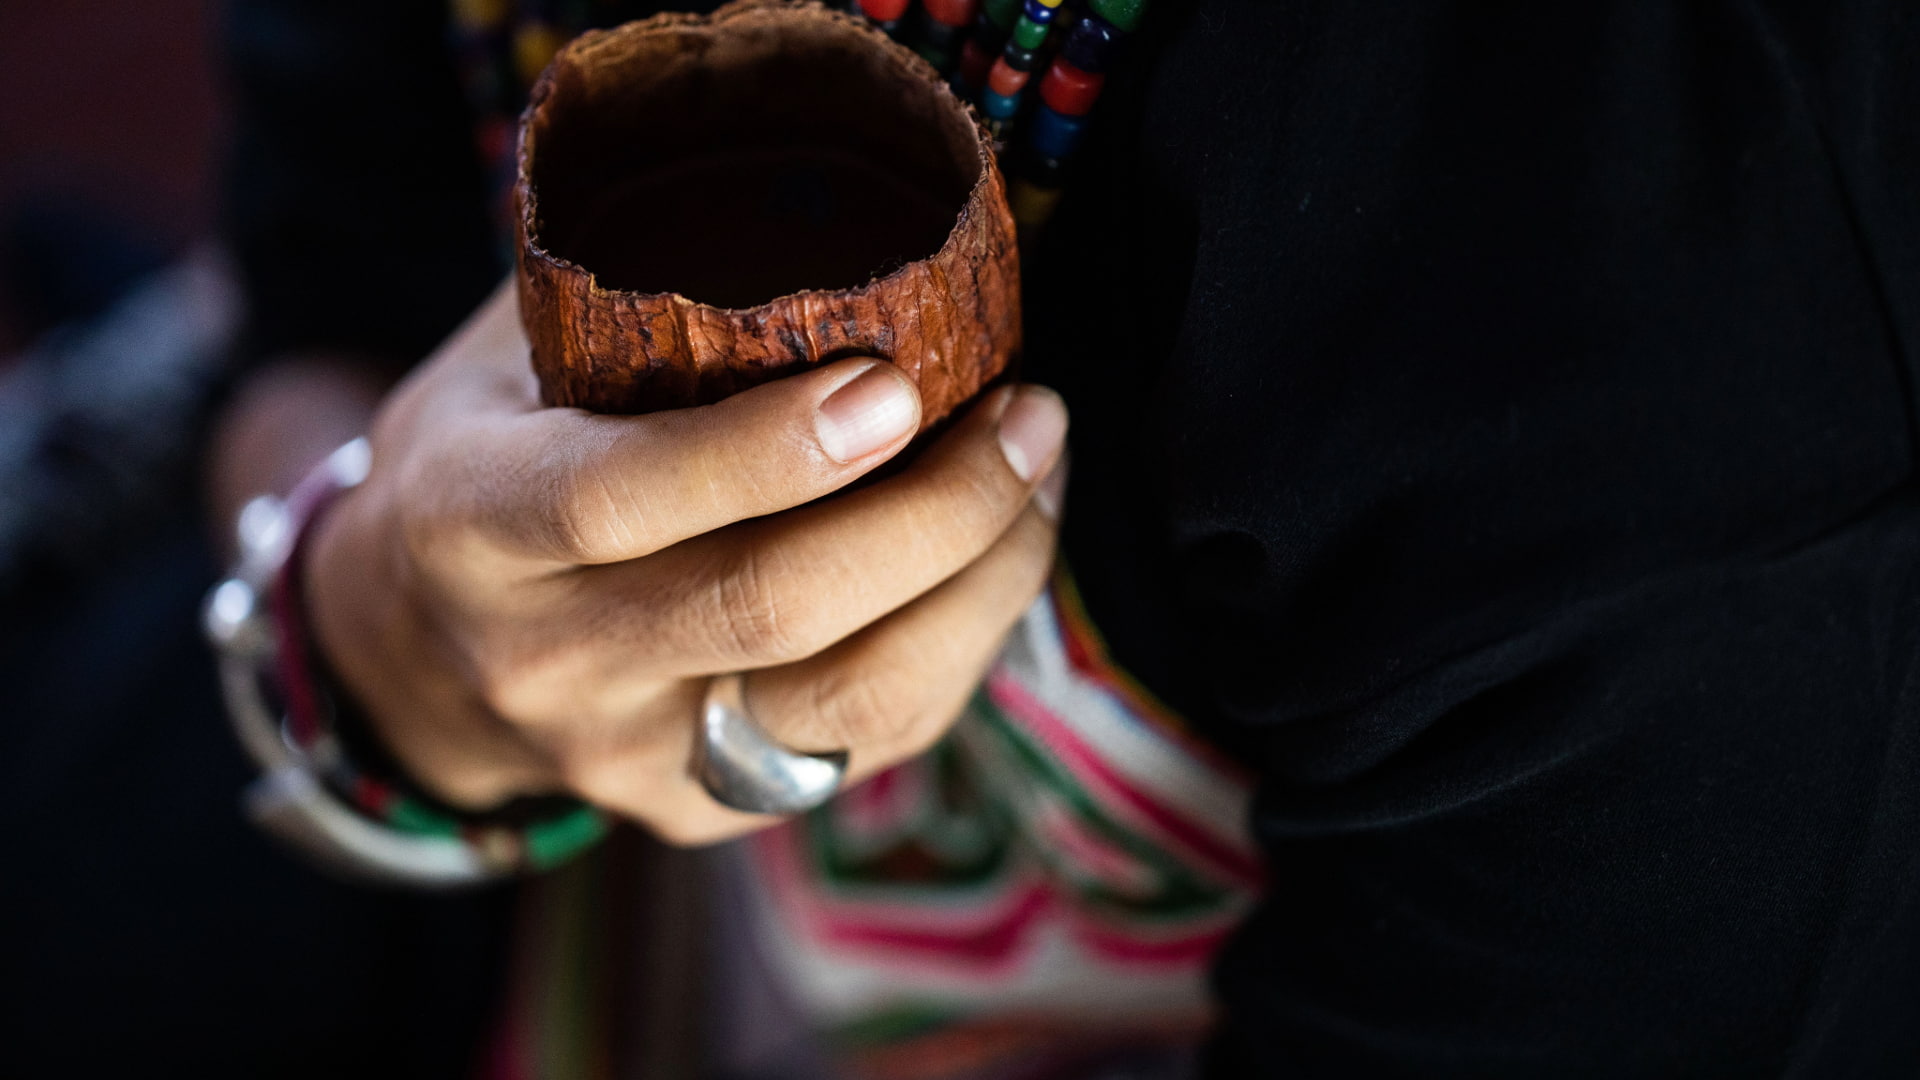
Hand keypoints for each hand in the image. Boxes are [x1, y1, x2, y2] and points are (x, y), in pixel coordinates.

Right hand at [305, 282, 1066, 845]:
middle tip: (1030, 415)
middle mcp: (547, 660)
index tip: (893, 382)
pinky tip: (1001, 556)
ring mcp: (632, 754)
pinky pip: (872, 740)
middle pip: (769, 609)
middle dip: (934, 510)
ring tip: (1043, 475)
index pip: (615, 502)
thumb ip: (623, 295)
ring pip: (847, 697)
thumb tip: (822, 203)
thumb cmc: (484, 466)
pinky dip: (964, 641)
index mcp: (471, 526)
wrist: (412, 659)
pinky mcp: (705, 807)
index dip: (764, 449)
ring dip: (982, 582)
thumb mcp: (501, 362)